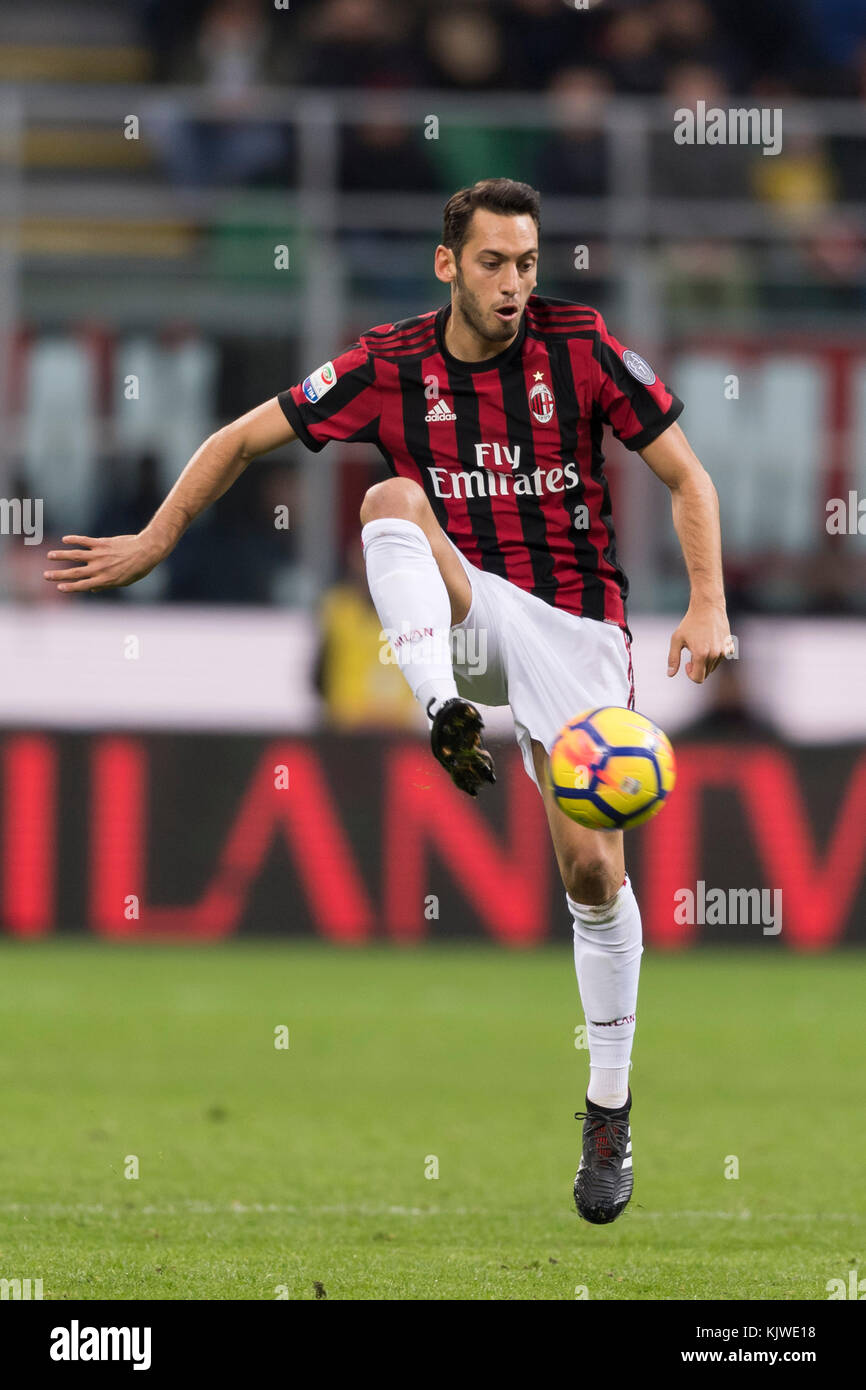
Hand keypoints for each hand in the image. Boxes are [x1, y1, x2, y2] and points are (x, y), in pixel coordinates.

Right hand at [43, 534, 164, 592]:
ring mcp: (100, 555)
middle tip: (46, 575)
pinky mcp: (102, 543)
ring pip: (75, 555)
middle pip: (74, 572)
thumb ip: (106, 585)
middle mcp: (100, 568)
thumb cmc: (137, 568)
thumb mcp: (124, 581)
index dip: (70, 587)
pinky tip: (65, 539)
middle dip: (58, 575)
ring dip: (61, 556)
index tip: (59, 588)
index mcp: (105, 580)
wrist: (147, 551)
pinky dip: (74, 540)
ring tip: (49, 555)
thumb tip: (91, 589)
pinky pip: (84, 541)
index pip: (82, 585)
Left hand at [667, 601, 731, 682]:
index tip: (687, 663)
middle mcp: (715, 654)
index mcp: (701, 654)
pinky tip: (710, 642)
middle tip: (692, 652)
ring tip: (701, 644)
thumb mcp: (677, 639)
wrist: (708, 607)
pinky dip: (715, 656)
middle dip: (697, 667)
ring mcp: (724, 651)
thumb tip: (670, 674)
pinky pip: (721, 659)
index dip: (690, 674)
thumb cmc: (690, 623)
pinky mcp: (729, 647)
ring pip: (713, 667)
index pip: (698, 678)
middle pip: (706, 673)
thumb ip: (673, 658)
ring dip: (706, 661)